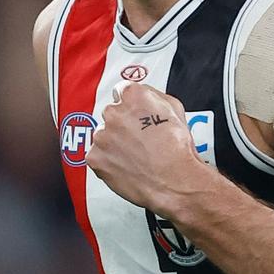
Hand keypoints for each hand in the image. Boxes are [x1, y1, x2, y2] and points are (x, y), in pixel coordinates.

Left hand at [91, 82, 210, 213]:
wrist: (174, 181)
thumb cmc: (178, 149)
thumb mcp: (175, 108)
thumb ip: (153, 96)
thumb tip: (144, 95)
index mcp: (132, 95)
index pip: (122, 91)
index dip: (131, 105)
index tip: (134, 113)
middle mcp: (113, 112)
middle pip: (112, 114)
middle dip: (123, 124)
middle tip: (139, 139)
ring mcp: (102, 135)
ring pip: (104, 135)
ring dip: (114, 142)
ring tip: (135, 155)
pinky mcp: (95, 157)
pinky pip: (97, 155)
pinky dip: (108, 160)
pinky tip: (126, 165)